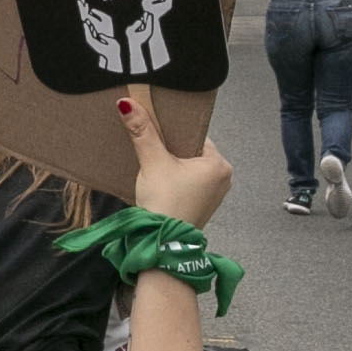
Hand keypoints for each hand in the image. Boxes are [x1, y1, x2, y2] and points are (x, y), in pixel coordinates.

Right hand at [118, 88, 230, 228]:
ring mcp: (214, 194)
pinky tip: (160, 183)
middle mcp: (223, 178)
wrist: (163, 245)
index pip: (195, 135)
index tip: (157, 131)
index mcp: (219, 164)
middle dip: (172, 150)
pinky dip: (175, 181)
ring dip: (172, 166)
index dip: (174, 132)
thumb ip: (142, 132)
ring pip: (189, 168)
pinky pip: (188, 184)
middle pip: (192, 151)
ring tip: (154, 167)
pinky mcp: (202, 205)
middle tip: (153, 150)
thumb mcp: (153, 162)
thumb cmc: (166, 205)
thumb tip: (128, 105)